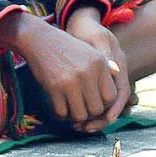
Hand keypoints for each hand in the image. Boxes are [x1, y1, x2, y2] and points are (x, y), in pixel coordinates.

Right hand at [0, 12, 119, 128]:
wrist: (39, 39)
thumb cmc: (66, 48)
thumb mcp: (90, 52)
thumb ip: (105, 69)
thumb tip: (115, 88)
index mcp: (100, 64)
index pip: (111, 97)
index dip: (104, 105)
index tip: (95, 103)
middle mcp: (88, 73)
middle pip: (97, 109)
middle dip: (90, 114)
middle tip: (82, 109)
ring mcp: (71, 81)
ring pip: (80, 115)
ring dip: (76, 117)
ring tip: (72, 110)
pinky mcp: (54, 87)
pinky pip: (62, 113)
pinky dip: (61, 115)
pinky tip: (60, 108)